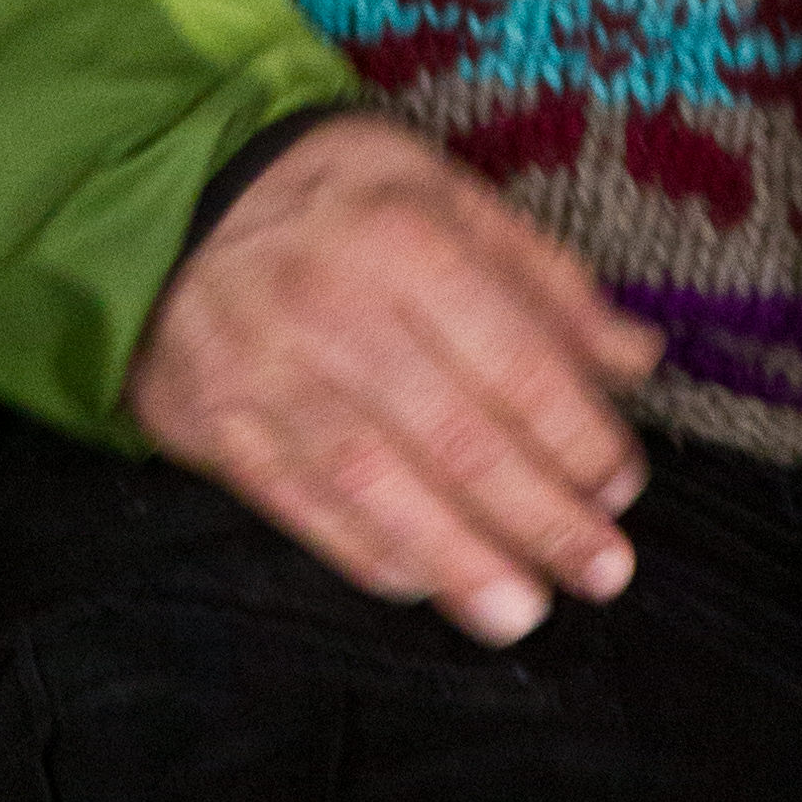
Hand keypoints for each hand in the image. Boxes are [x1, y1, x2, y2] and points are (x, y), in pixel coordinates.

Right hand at [125, 113, 662, 646]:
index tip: (621, 487)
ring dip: (458, 558)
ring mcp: (265, 372)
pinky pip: (299, 505)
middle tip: (603, 571)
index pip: (513, 358)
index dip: (577, 435)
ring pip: (375, 484)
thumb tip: (636, 357)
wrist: (164, 201)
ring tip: (522, 611)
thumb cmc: (333, 197)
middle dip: (538, 516)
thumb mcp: (440, 189)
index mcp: (404, 238)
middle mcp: (333, 307)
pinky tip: (424, 585)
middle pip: (453, 435)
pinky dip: (366, 552)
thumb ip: (541, 276)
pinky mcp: (215, 424)